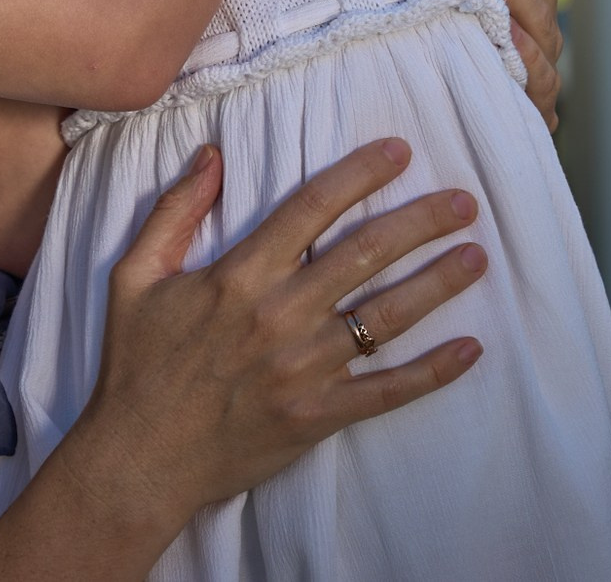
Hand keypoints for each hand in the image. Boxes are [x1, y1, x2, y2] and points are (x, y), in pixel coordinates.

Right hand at [76, 139, 486, 514]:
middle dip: (420, 221)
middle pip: (364, 253)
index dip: (360, 173)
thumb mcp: (133, 276)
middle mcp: (279, 315)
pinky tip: (470, 349)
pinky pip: (385, 391)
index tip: (400, 151)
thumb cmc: (137, 365)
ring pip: (385, 317)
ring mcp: (303, 369)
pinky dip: (432, 372)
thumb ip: (173, 211)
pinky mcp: (316, 415)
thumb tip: (212, 155)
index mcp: (239, 276)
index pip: (311, 207)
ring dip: (437, 284)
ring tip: (476, 257)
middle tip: (463, 202)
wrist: (138, 460)